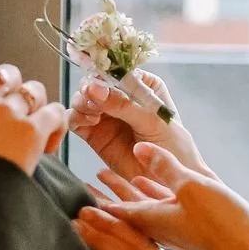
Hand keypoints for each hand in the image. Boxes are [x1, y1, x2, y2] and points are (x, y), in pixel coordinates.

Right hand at [0, 59, 67, 175]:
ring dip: (37, 106)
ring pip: (35, 90)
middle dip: (17, 91)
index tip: (0, 92)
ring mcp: (8, 111)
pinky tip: (47, 144)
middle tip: (17, 114)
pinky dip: (56, 125)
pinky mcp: (31, 130)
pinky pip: (56, 112)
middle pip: (12, 74)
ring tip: (33, 129)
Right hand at [68, 70, 209, 184]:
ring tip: (94, 115)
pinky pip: (76, 119)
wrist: (168, 180)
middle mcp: (122, 96)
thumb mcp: (153, 121)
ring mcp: (106, 114)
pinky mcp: (94, 133)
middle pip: (95, 82)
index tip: (98, 80)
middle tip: (92, 99)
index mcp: (143, 85)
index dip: (105, 72)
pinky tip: (88, 123)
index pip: (119, 69)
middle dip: (90, 89)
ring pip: (82, 98)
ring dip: (82, 102)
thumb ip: (124, 105)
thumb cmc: (172, 148)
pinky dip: (76, 118)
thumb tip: (95, 88)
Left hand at [92, 146, 248, 249]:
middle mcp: (160, 226)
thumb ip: (163, 167)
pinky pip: (162, 205)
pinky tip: (145, 181)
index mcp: (153, 220)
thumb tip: (136, 147)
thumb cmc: (224, 221)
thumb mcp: (191, 187)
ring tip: (103, 174)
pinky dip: (149, 192)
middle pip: (121, 209)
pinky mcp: (193, 223)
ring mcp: (177, 226)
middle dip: (101, 195)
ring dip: (121, 190)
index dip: (93, 202)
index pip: (112, 211)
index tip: (72, 195)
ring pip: (139, 205)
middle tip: (79, 184)